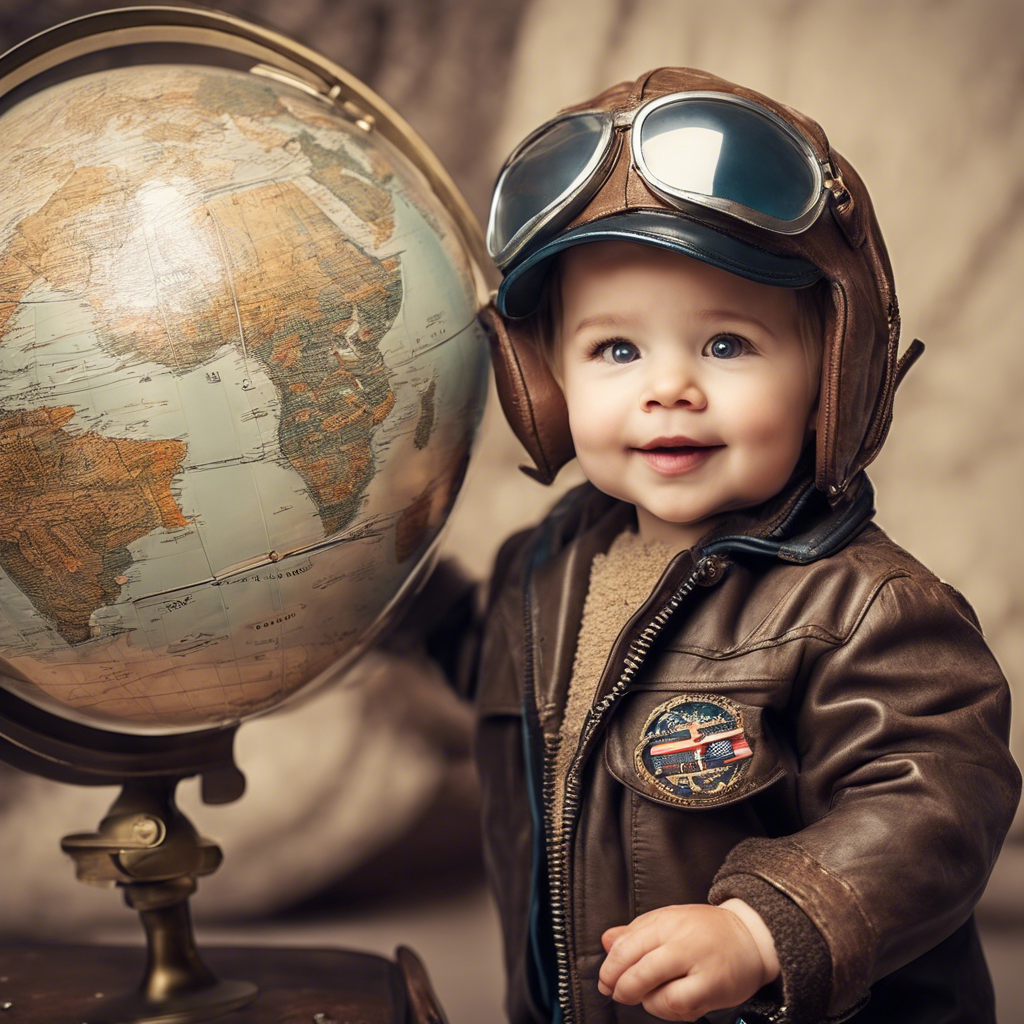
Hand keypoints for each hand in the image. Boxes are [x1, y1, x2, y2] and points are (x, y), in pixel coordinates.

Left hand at [597, 901, 778, 1021]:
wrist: (749, 937)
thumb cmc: (704, 931)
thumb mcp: (667, 920)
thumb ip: (635, 932)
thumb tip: (606, 940)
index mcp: (666, 920)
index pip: (626, 945)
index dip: (610, 968)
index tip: (605, 980)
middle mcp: (681, 940)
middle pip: (638, 969)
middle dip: (622, 988)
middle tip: (618, 993)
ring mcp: (698, 964)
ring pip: (657, 993)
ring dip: (646, 1001)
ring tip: (649, 995)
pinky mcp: (713, 986)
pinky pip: (679, 1005)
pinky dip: (667, 1009)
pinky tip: (669, 1002)